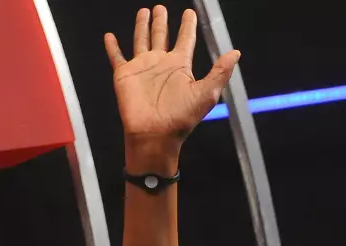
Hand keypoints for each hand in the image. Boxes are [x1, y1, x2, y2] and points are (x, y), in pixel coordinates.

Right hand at [104, 7, 239, 158]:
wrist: (155, 134)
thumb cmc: (181, 117)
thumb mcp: (206, 94)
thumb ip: (220, 72)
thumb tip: (236, 52)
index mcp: (180, 66)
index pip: (185, 40)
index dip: (188, 26)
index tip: (190, 12)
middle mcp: (161, 63)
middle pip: (162, 36)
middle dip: (162, 22)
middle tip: (161, 7)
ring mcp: (142, 67)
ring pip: (141, 40)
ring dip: (142, 26)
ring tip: (144, 11)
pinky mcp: (125, 74)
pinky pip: (117, 56)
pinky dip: (112, 46)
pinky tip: (110, 36)